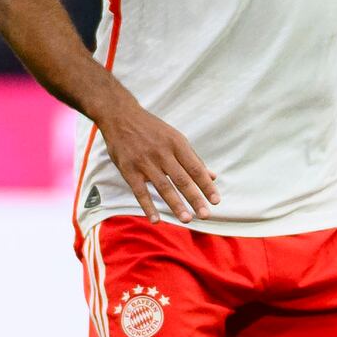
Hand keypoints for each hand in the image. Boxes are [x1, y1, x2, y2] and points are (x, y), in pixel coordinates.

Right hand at [101, 105, 222, 222]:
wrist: (120, 116)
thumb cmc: (152, 129)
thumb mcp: (175, 137)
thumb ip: (193, 158)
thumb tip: (213, 176)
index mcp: (176, 143)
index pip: (195, 168)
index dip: (206, 185)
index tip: (216, 201)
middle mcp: (162, 152)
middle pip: (182, 179)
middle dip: (195, 198)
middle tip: (205, 215)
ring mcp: (144, 162)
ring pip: (163, 186)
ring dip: (176, 204)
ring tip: (187, 219)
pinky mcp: (128, 169)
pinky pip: (140, 191)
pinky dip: (148, 206)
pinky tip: (156, 220)